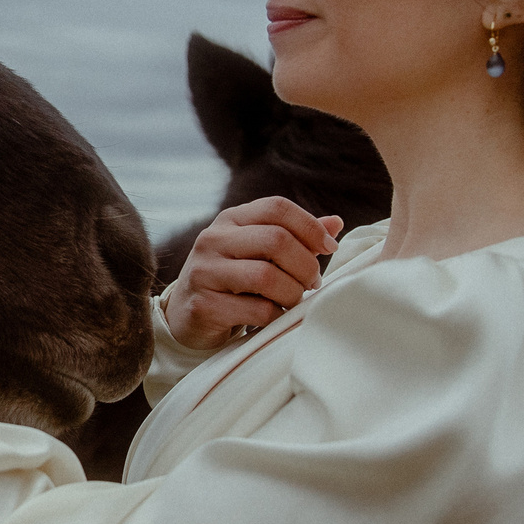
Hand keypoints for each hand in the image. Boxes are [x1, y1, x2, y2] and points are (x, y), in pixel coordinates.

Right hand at [162, 197, 342, 351]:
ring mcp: (204, 271)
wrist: (187, 316)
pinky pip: (256, 310)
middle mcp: (213, 239)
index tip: (328, 248)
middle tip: (313, 282)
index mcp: (231, 220)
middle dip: (305, 265)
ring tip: (294, 300)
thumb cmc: (234, 281)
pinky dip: (276, 316)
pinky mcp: (203, 305)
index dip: (310, 226)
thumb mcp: (259, 252)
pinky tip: (276, 317)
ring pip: (266, 276)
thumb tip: (336, 222)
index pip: (277, 207)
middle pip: (276, 240)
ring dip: (292, 293)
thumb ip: (295, 237)